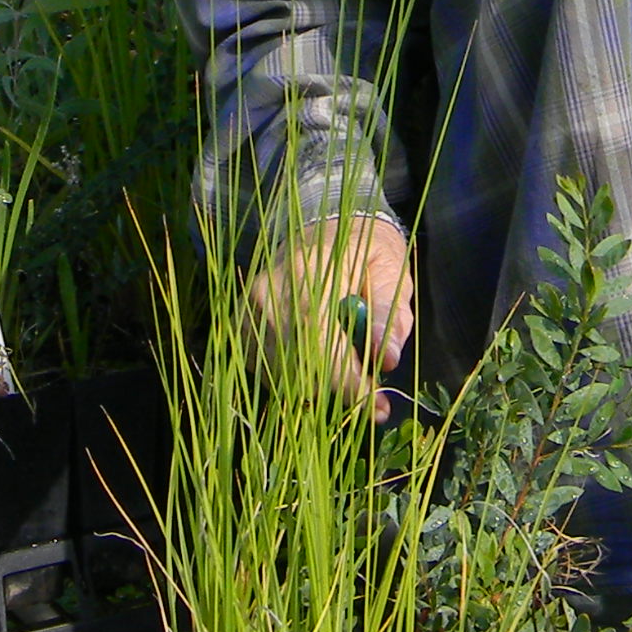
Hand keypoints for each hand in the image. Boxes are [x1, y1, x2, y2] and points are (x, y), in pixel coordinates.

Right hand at [246, 213, 415, 419]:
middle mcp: (269, 292)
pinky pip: (264, 368)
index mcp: (309, 273)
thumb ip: (389, 315)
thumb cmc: (365, 246)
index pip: (323, 346)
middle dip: (338, 389)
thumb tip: (388, 360)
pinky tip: (316, 362)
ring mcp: (249, 308)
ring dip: (315, 385)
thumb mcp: (390, 271)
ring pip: (279, 374)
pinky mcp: (241, 322)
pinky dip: (293, 376)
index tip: (378, 409)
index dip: (350, 385)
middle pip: (298, 367)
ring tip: (346, 370)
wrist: (323, 221)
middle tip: (370, 395)